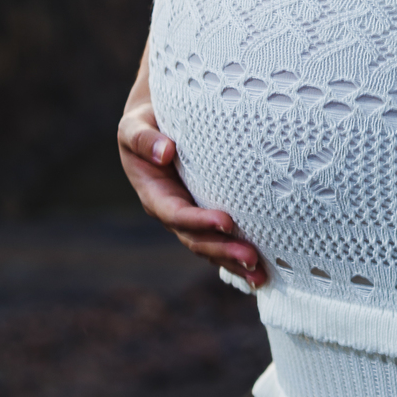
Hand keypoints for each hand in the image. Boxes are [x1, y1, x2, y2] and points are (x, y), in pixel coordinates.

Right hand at [117, 44, 268, 288]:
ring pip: (210, 246)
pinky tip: (262, 268)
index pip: (177, 213)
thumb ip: (144, 139)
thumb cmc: (145, 121)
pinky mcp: (205, 213)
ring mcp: (190, 215)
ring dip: (234, 261)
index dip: (199, 221)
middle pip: (196, 239)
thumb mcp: (134, 126)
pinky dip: (236, 254)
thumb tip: (165, 152)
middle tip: (253, 258)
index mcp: (154, 193)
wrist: (155, 122)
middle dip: (223, 250)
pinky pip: (220, 239)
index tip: (226, 222)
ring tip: (262, 275)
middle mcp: (171, 210)